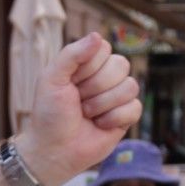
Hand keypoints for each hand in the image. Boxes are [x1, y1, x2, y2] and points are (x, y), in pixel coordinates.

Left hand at [18, 33, 141, 185]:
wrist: (53, 149)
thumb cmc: (49, 114)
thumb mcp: (51, 79)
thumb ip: (71, 54)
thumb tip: (97, 36)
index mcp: (86, 64)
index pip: (103, 48)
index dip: (87, 67)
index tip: (70, 82)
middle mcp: (105, 77)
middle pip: (120, 65)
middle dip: (94, 87)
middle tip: (78, 101)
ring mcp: (117, 96)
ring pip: (130, 86)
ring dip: (102, 104)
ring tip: (87, 114)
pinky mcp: (127, 116)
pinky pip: (135, 107)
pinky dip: (113, 119)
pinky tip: (99, 125)